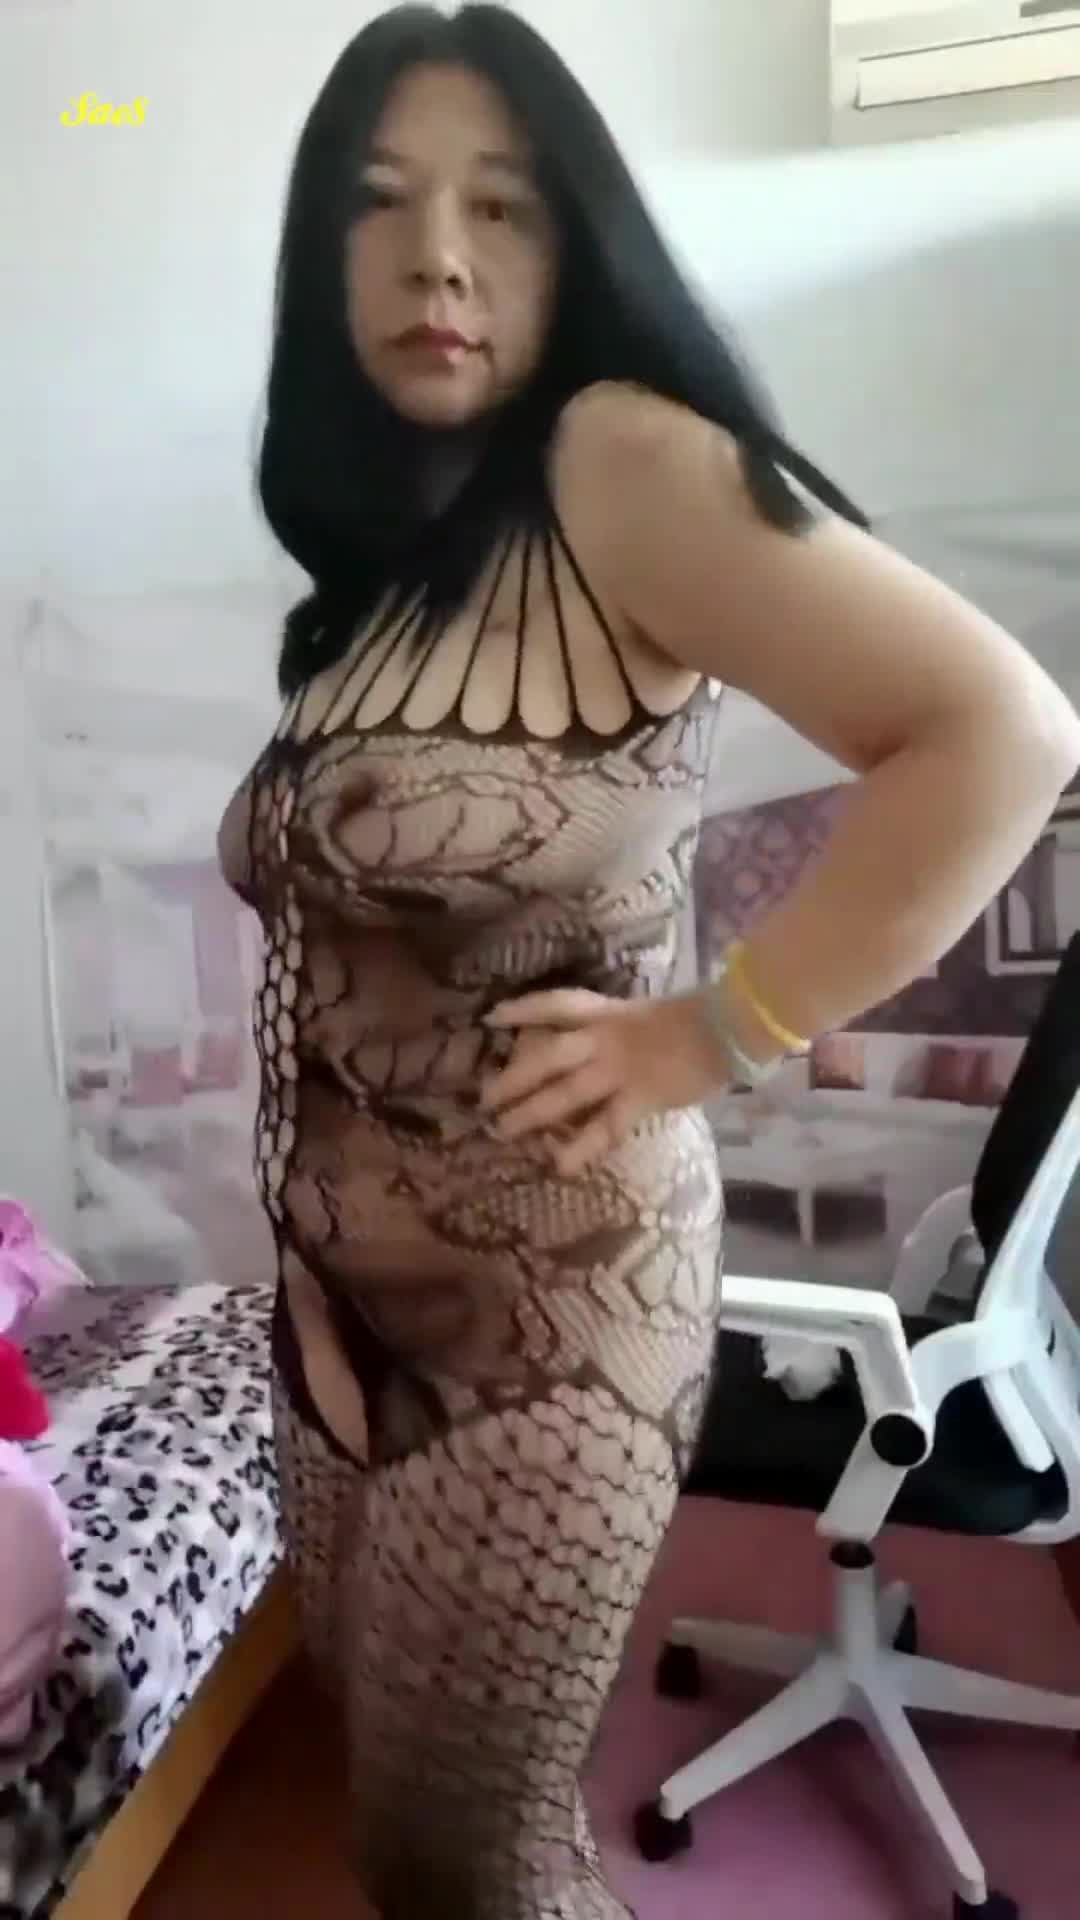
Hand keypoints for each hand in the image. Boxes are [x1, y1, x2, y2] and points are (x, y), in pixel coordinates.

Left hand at [480, 988, 729, 1175]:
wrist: (730, 1026)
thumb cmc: (696, 1018)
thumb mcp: (647, 1017)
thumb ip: (620, 1033)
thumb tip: (596, 1050)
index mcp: (608, 1013)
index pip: (556, 1006)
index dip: (522, 1011)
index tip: (492, 1019)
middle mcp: (605, 1038)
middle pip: (548, 1056)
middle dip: (514, 1078)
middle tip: (484, 1098)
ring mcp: (620, 1069)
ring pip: (565, 1092)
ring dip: (531, 1113)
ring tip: (503, 1130)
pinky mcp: (640, 1097)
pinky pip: (604, 1127)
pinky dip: (581, 1148)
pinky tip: (560, 1165)